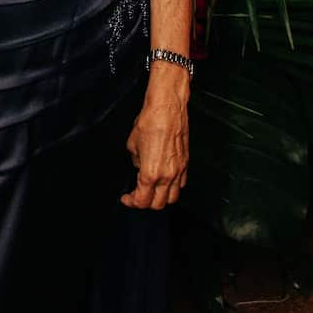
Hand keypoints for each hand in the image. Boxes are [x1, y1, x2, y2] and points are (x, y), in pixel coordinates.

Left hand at [122, 85, 188, 209]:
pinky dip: (171, 187)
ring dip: (160, 198)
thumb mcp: (132, 145)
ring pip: (172, 197)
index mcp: (150, 174)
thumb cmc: (149, 122)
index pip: (142, 200)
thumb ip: (136, 162)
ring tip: (150, 190)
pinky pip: (181, 184)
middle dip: (145, 203)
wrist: (167, 108)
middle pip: (158, 204)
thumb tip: (139, 166)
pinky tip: (163, 180)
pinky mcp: (186, 163)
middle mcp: (167, 175)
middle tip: (136, 195)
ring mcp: (179, 170)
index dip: (131, 202)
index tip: (126, 197)